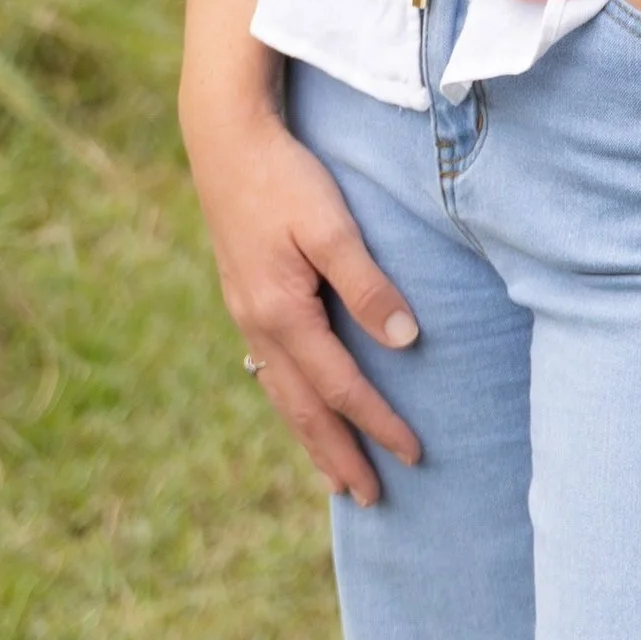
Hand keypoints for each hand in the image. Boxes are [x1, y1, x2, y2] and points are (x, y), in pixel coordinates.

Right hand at [185, 99, 421, 503]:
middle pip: (304, 409)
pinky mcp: (245, 299)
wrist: (226, 140)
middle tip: (371, 499)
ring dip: (311, 439)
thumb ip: (369, 285)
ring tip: (336, 475)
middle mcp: (258, 326)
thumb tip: (405, 342)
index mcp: (283, 315)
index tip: (414, 454)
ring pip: (282, 395)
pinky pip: (271, 370)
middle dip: (339, 455)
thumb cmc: (287, 178)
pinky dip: (291, 402)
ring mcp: (246, 315)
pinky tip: (301, 408)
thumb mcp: (333, 226)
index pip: (342, 387)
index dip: (379, 423)